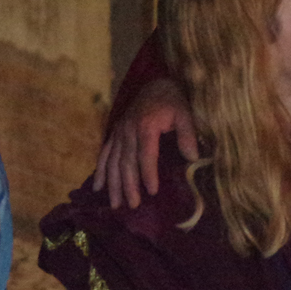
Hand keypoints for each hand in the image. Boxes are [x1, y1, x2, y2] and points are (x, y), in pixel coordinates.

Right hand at [91, 77, 195, 208]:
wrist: (156, 84)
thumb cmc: (173, 101)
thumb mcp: (185, 113)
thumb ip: (188, 134)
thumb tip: (192, 158)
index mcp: (145, 126)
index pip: (146, 155)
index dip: (148, 174)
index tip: (152, 192)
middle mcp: (128, 130)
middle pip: (126, 162)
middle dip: (129, 186)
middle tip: (133, 205)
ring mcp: (118, 132)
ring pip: (113, 162)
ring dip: (113, 184)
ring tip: (116, 204)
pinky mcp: (114, 133)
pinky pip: (104, 154)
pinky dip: (100, 171)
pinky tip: (98, 188)